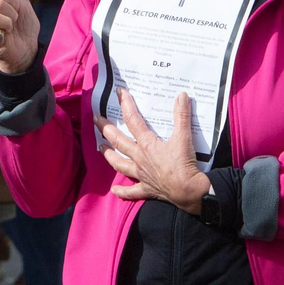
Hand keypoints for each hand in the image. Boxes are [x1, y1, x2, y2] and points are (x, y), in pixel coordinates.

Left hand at [96, 90, 212, 213]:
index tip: (119, 92)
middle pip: (118, 141)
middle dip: (106, 129)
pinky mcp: (146, 189)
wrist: (187, 191)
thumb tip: (182, 95)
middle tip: (96, 119)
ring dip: (108, 155)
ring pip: (119, 163)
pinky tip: (114, 191)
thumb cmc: (184, 164)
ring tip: (101, 147)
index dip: (126, 104)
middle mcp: (139, 158)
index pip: (133, 120)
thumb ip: (182, 116)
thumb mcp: (184, 137)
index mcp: (147, 144)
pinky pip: (131, 191)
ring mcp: (140, 174)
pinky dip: (122, 192)